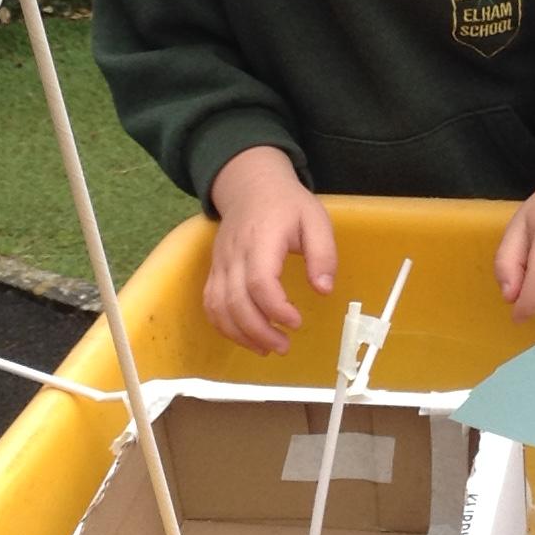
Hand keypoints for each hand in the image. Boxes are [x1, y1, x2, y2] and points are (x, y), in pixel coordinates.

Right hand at [205, 147, 335, 353]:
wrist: (250, 185)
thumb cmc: (287, 204)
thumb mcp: (316, 220)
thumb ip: (323, 254)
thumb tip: (323, 289)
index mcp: (261, 239)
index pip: (259, 281)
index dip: (276, 308)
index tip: (296, 322)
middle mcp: (234, 254)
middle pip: (236, 301)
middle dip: (259, 331)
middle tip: (284, 345)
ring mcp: (220, 264)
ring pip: (219, 307)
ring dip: (241, 334)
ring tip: (267, 348)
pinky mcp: (214, 271)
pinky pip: (211, 304)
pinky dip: (225, 326)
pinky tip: (247, 337)